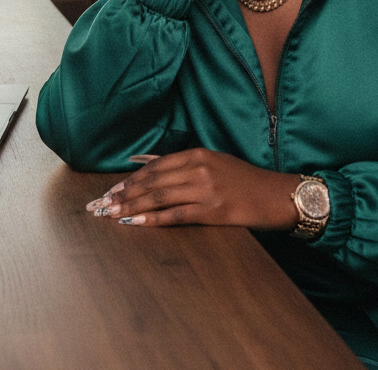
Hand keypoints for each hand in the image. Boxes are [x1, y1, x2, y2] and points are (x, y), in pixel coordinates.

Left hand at [85, 148, 300, 230]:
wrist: (275, 195)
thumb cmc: (245, 180)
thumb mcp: (215, 162)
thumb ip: (184, 164)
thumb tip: (149, 167)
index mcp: (198, 154)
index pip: (155, 166)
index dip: (131, 179)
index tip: (112, 190)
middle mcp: (198, 168)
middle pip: (153, 181)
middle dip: (124, 194)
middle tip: (102, 205)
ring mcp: (205, 189)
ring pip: (159, 197)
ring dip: (132, 206)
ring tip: (112, 214)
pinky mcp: (212, 210)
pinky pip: (176, 215)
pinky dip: (153, 219)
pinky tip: (136, 223)